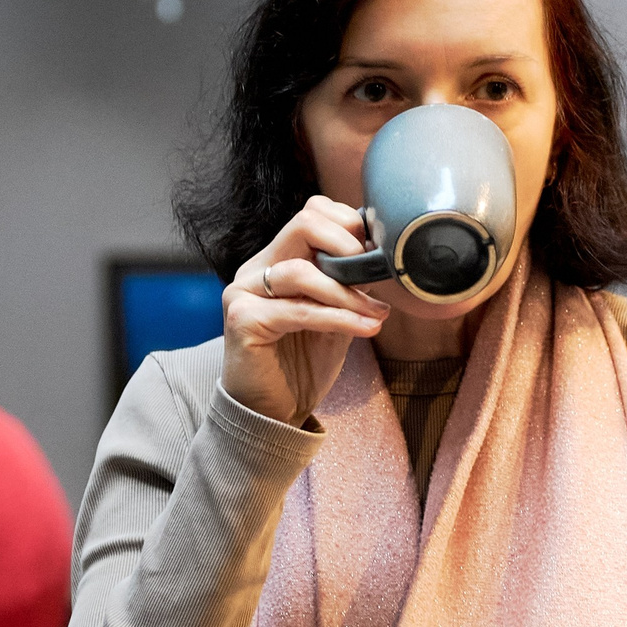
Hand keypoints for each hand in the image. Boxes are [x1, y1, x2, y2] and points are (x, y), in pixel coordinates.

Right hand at [219, 197, 392, 425]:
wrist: (273, 412)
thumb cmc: (303, 363)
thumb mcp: (335, 315)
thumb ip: (349, 285)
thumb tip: (384, 260)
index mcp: (277, 260)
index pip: (311, 213)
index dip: (347, 225)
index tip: (376, 253)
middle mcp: (256, 269)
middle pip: (303, 224)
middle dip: (347, 245)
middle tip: (375, 271)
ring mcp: (243, 292)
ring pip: (301, 271)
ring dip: (347, 292)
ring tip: (376, 313)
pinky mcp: (242, 320)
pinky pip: (297, 310)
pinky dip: (338, 318)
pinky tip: (365, 328)